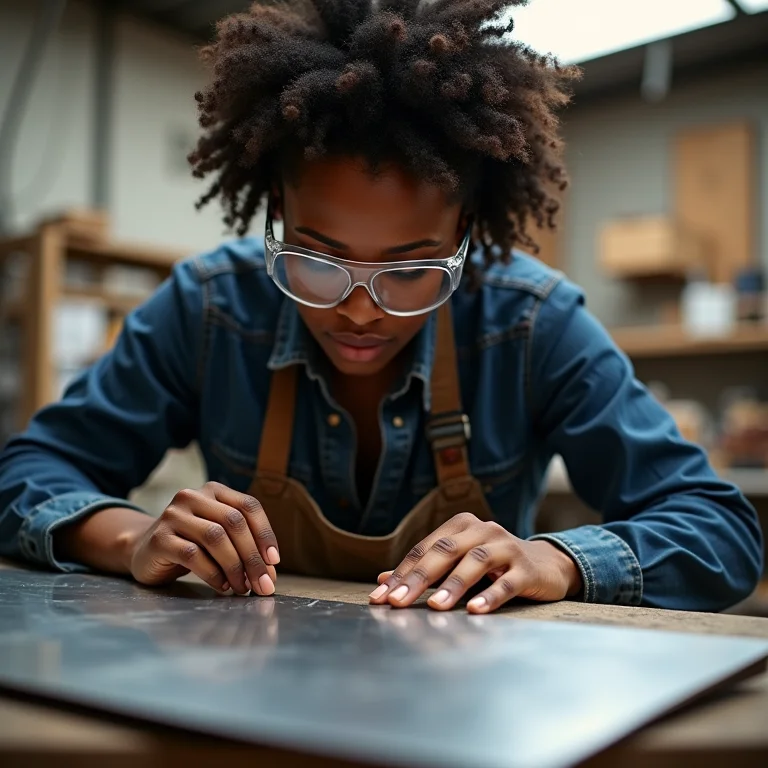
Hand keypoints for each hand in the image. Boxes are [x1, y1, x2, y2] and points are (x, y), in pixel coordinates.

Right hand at [128, 482, 279, 595]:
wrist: (143, 551)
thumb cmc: (191, 544)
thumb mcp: (219, 537)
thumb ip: (243, 546)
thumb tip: (270, 573)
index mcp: (214, 491)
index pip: (248, 506)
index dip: (265, 533)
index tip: (274, 561)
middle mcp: (192, 496)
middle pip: (234, 522)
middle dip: (253, 556)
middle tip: (263, 584)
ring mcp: (173, 515)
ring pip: (215, 537)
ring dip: (235, 566)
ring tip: (242, 587)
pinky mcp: (159, 538)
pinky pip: (193, 555)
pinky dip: (213, 574)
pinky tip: (222, 586)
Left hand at [368, 512, 581, 613]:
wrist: (547, 565)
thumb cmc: (494, 566)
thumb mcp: (458, 563)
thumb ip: (424, 569)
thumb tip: (383, 580)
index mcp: (461, 526)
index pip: (425, 548)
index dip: (401, 572)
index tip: (380, 596)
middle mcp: (483, 530)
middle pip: (446, 551)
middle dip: (419, 578)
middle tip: (397, 601)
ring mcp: (506, 547)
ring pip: (476, 562)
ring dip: (452, 585)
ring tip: (435, 606)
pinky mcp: (527, 569)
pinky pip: (507, 582)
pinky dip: (490, 596)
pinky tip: (475, 610)